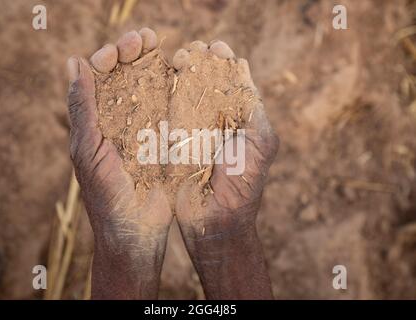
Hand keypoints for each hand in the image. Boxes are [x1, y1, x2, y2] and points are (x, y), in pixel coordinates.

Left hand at [66, 29, 171, 299]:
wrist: (135, 229)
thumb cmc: (106, 193)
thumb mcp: (88, 149)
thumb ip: (82, 108)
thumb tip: (72, 62)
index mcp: (95, 120)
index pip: (98, 77)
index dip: (108, 56)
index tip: (122, 47)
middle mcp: (117, 120)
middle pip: (124, 76)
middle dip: (132, 52)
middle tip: (146, 37)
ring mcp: (143, 129)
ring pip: (147, 88)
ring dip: (153, 64)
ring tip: (162, 46)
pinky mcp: (164, 141)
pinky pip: (168, 110)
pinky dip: (172, 89)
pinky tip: (179, 74)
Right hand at [173, 41, 278, 299]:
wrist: (216, 221)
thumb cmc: (243, 183)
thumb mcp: (261, 142)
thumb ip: (255, 108)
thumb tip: (243, 67)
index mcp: (237, 118)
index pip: (229, 80)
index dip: (221, 61)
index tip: (213, 48)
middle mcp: (213, 121)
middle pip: (203, 82)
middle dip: (197, 62)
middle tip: (190, 52)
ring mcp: (189, 131)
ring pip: (182, 94)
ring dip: (178, 73)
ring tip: (177, 59)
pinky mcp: (169, 144)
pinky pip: (164, 115)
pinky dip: (161, 96)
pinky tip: (158, 80)